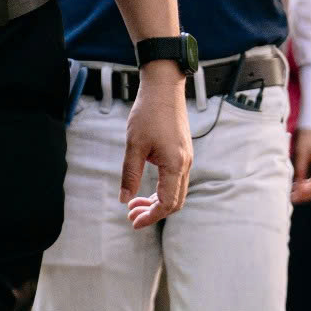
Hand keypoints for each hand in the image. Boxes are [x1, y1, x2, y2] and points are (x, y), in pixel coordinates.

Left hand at [124, 65, 193, 227]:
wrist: (164, 88)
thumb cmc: (148, 113)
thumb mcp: (134, 145)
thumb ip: (130, 174)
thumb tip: (124, 199)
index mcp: (174, 164)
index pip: (167, 203)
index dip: (150, 217)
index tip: (133, 222)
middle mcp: (185, 164)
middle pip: (175, 202)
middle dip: (153, 213)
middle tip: (131, 216)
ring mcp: (186, 158)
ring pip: (176, 192)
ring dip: (157, 202)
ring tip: (135, 204)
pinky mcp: (182, 152)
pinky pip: (176, 180)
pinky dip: (162, 190)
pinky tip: (146, 189)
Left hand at [291, 128, 310, 201]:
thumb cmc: (308, 136)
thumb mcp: (301, 153)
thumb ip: (300, 170)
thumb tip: (298, 187)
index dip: (305, 194)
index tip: (293, 196)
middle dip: (307, 196)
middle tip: (293, 198)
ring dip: (309, 191)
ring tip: (296, 191)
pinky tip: (301, 183)